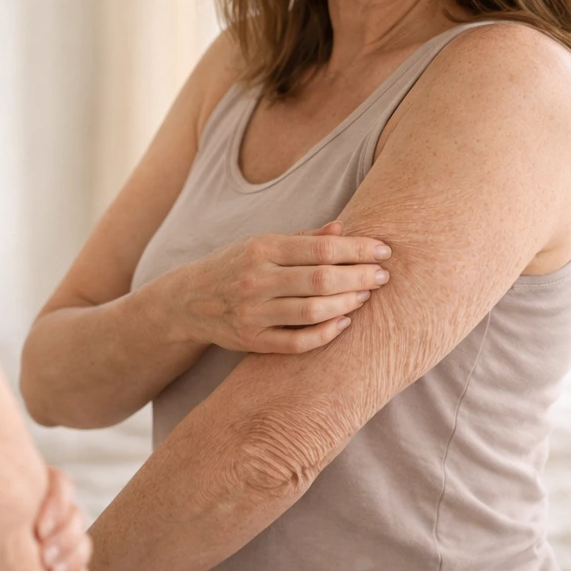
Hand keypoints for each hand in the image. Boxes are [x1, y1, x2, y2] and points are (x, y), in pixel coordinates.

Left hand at [34, 466, 91, 570]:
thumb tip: (1, 487)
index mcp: (26, 495)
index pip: (59, 483)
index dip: (58, 503)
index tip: (39, 530)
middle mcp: (43, 517)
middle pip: (76, 516)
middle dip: (65, 539)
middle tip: (44, 558)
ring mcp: (54, 548)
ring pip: (82, 545)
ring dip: (71, 561)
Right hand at [167, 221, 390, 353]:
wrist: (187, 301)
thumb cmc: (234, 265)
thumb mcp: (262, 243)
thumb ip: (303, 238)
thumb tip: (342, 228)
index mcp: (261, 248)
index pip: (320, 248)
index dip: (357, 249)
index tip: (384, 250)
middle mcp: (256, 279)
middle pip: (320, 280)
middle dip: (359, 277)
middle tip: (383, 276)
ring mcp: (252, 313)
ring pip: (312, 312)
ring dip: (346, 304)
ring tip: (365, 296)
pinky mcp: (252, 341)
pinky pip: (297, 342)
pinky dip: (325, 334)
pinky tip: (344, 323)